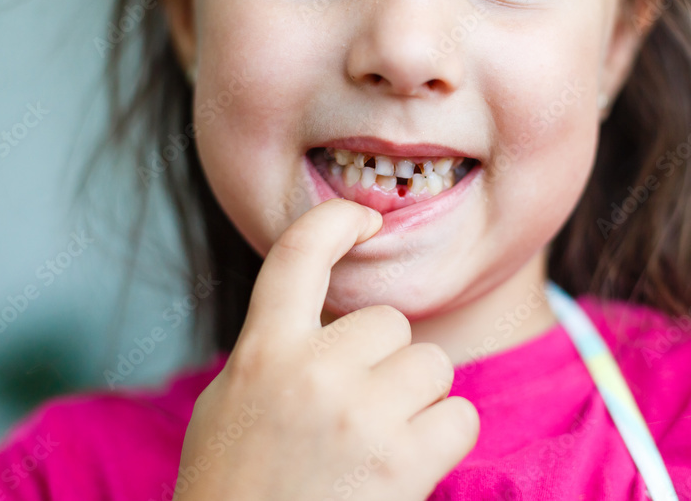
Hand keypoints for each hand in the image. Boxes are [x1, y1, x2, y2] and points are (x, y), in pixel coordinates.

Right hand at [173, 198, 479, 500]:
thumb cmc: (235, 494)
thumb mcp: (230, 409)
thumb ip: (275, 354)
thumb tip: (328, 317)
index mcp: (261, 353)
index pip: (298, 255)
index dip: (336, 222)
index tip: (362, 218)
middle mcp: (310, 371)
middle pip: (388, 322)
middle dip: (384, 360)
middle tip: (355, 414)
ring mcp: (359, 413)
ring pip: (429, 364)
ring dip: (416, 398)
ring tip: (378, 444)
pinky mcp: (404, 460)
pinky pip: (460, 414)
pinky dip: (444, 439)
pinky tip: (407, 467)